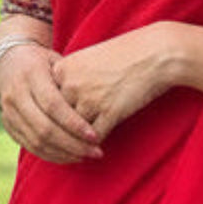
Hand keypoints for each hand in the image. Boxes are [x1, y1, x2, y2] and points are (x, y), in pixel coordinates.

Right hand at [0, 43, 102, 164]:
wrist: (10, 60)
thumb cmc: (44, 60)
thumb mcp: (57, 61)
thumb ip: (71, 81)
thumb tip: (97, 105)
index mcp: (31, 74)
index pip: (53, 105)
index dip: (74, 123)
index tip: (95, 136)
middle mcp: (16, 94)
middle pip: (44, 128)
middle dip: (71, 144)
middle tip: (94, 152)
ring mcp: (9, 112)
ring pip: (36, 142)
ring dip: (63, 154)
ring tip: (85, 155)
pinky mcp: (8, 125)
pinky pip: (29, 146)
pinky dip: (50, 155)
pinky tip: (69, 156)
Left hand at [51, 24, 176, 141]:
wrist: (154, 53)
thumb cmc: (123, 55)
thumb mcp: (88, 60)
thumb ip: (69, 80)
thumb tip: (57, 108)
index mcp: (62, 68)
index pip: (48, 102)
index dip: (53, 116)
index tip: (54, 126)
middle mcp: (71, 83)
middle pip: (57, 119)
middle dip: (63, 133)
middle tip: (67, 146)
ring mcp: (89, 98)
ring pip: (73, 132)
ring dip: (78, 143)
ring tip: (83, 151)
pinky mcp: (109, 112)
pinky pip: (94, 138)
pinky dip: (94, 145)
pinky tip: (99, 148)